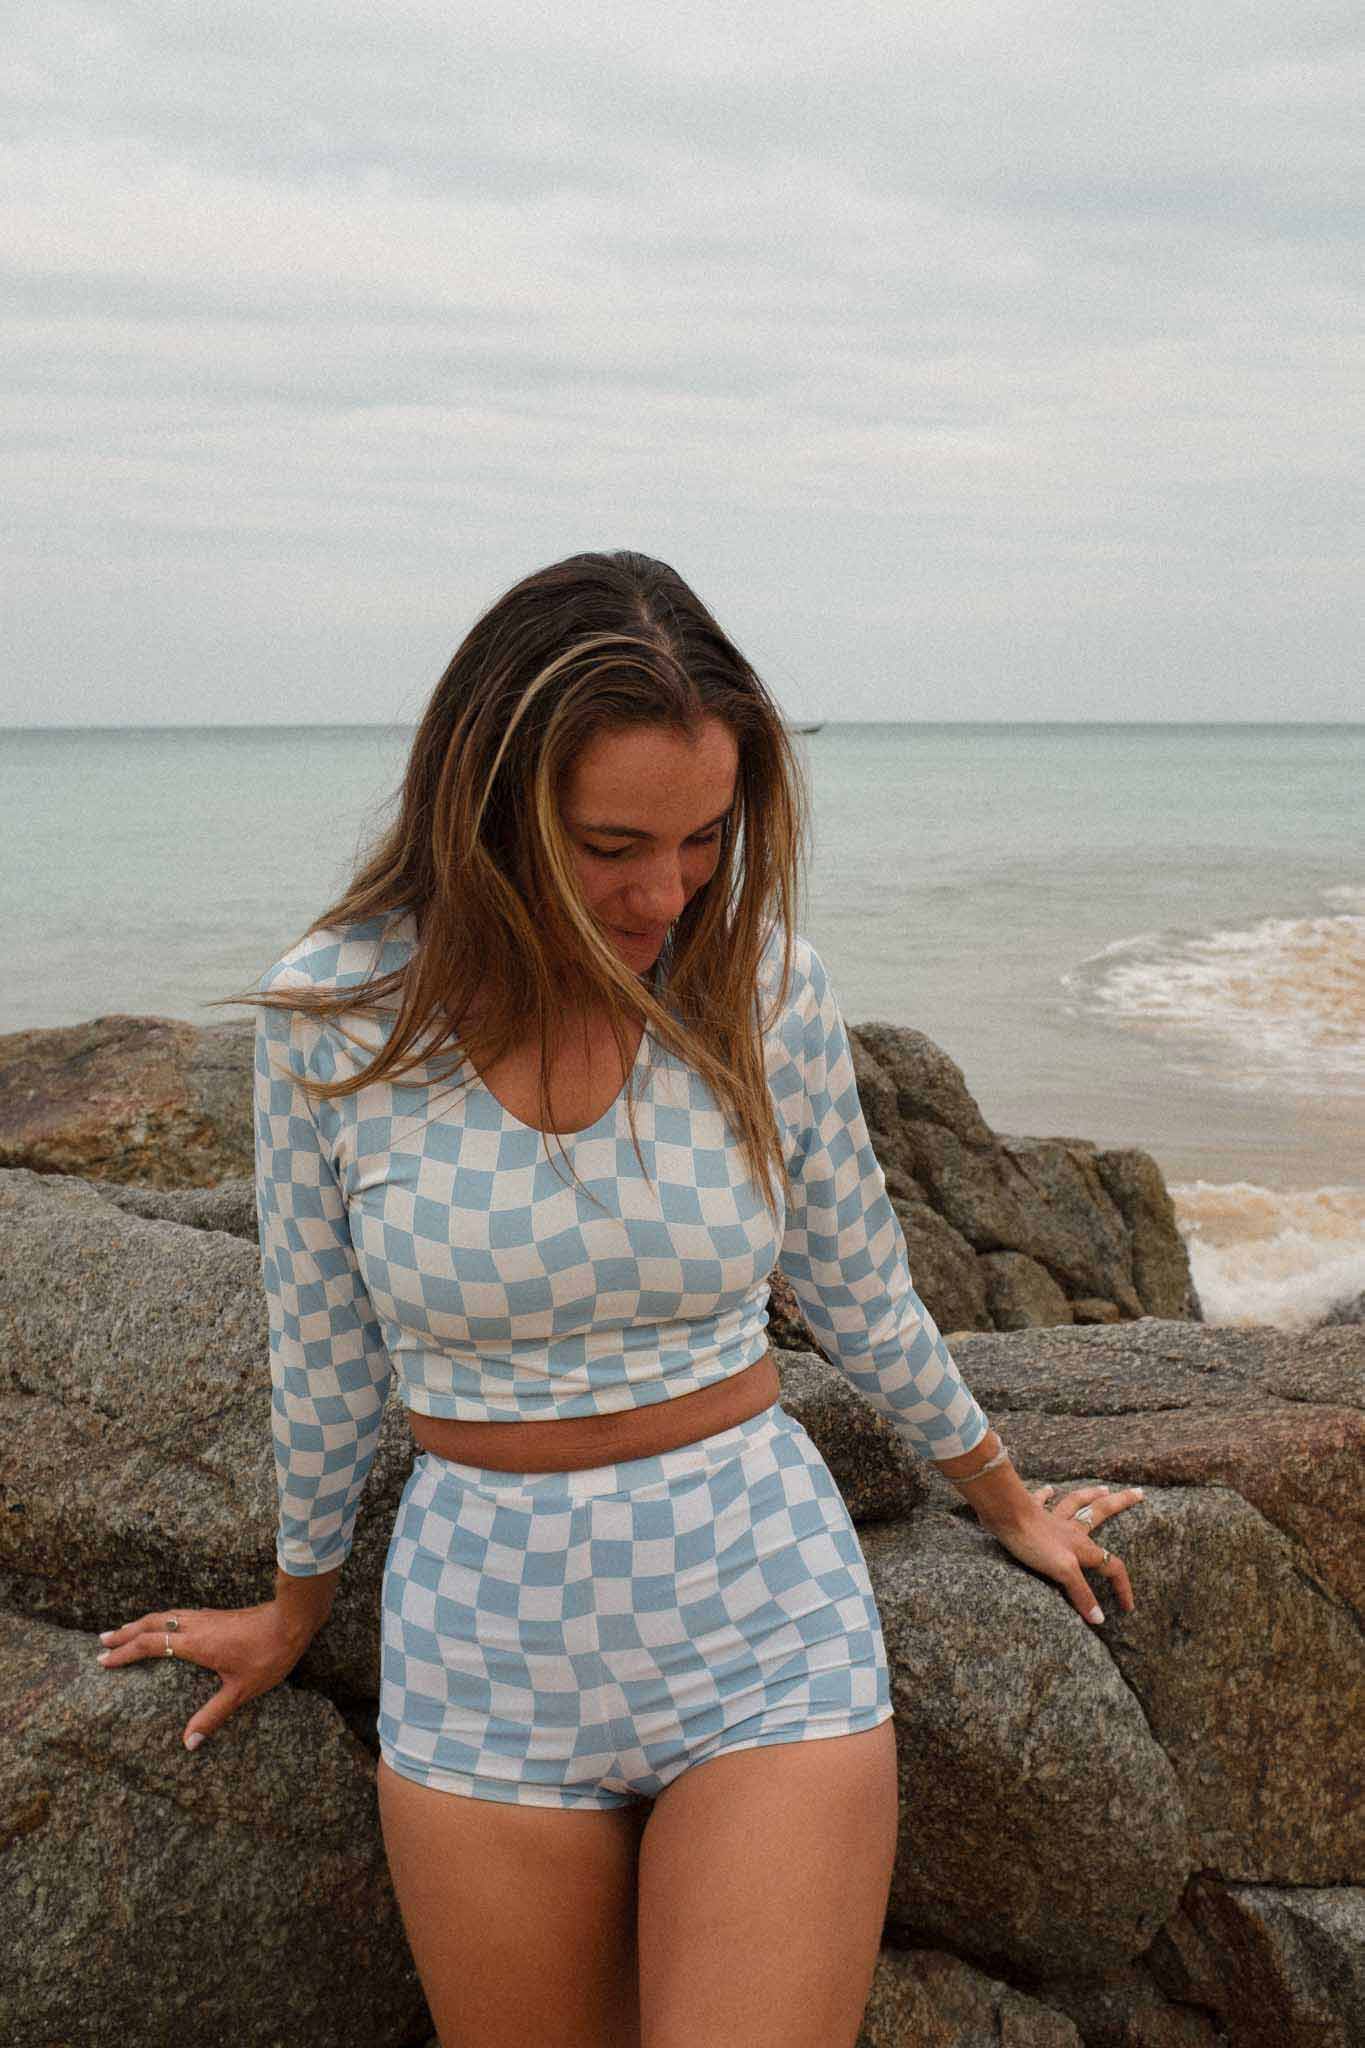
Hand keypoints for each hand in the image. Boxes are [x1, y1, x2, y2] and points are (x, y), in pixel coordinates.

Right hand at [95, 1601, 312, 1751]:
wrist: (292, 1620)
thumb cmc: (268, 1655)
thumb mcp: (241, 1691)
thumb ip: (212, 1715)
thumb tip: (188, 1743)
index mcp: (196, 1643)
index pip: (151, 1644)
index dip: (125, 1652)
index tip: (104, 1660)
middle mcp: (196, 1625)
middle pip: (152, 1624)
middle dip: (125, 1632)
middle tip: (101, 1641)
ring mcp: (206, 1617)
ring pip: (165, 1615)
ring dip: (141, 1623)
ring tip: (125, 1631)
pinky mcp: (216, 1615)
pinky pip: (178, 1614)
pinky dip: (161, 1620)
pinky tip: (164, 1626)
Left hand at [983, 1483, 1143, 1624]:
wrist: (1007, 1516)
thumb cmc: (1035, 1543)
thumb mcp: (1063, 1572)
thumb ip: (1081, 1593)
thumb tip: (1100, 1619)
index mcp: (1082, 1547)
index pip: (1111, 1566)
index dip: (1122, 1587)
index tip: (1127, 1607)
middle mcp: (1071, 1529)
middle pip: (1102, 1512)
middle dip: (1121, 1504)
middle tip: (1139, 1493)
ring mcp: (1052, 1519)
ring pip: (1077, 1503)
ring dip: (1091, 1495)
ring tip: (1104, 1488)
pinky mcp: (1032, 1512)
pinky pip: (1043, 1501)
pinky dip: (1047, 1496)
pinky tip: (1049, 1490)